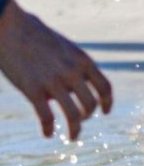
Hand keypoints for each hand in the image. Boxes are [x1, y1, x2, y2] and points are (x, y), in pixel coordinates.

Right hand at [0, 0, 112, 139]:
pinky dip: (50, 129)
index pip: (105, 87)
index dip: (108, 103)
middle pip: (91, 104)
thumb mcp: (64, 48)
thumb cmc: (37, 36)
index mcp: (82, 60)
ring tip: (73, 138)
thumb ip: (74, 66)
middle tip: (81, 122)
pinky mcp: (33, 90)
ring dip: (76, 130)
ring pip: (74, 116)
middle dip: (88, 117)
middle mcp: (72, 72)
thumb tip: (76, 86)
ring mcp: (53, 82)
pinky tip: (48, 133)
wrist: (12, 27)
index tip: (105, 112)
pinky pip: (47, 118)